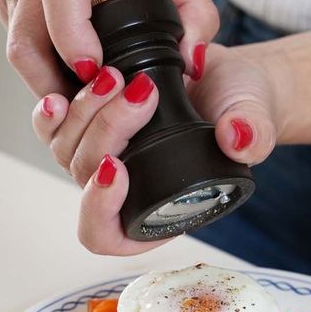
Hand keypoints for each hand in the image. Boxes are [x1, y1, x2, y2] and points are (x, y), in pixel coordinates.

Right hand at [0, 0, 218, 96]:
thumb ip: (198, 17)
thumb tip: (190, 64)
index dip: (71, 36)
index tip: (93, 70)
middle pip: (27, 36)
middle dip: (55, 83)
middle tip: (91, 104)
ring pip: (16, 42)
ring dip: (44, 77)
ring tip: (81, 91)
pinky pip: (13, 34)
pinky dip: (38, 60)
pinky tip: (66, 66)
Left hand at [30, 43, 282, 254]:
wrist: (226, 77)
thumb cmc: (241, 110)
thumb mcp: (256, 120)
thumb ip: (254, 134)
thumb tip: (237, 138)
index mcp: (159, 211)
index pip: (108, 234)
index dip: (101, 209)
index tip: (120, 167)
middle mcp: (122, 192)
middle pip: (84, 178)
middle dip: (105, 133)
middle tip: (141, 93)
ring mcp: (100, 160)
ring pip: (65, 150)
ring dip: (85, 113)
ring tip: (118, 76)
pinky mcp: (87, 127)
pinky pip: (54, 128)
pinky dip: (54, 112)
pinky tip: (65, 90)